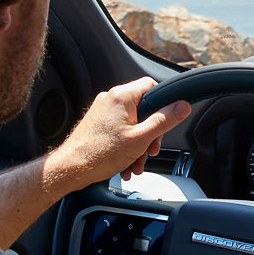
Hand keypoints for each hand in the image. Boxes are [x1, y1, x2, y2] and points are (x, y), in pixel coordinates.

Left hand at [47, 77, 190, 189]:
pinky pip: (121, 130)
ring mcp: (103, 111)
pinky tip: (126, 162)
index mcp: (122, 97)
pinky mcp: (98, 123)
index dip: (164, 103)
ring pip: (133, 123)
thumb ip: (165, 120)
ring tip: (136, 162)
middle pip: (144, 109)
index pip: (152, 86)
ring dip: (140, 144)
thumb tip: (183, 106)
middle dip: (151, 133)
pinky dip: (127, 145)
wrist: (71, 168)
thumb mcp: (141, 138)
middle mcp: (111, 99)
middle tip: (150, 149)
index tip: (169, 119)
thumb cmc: (99, 154)